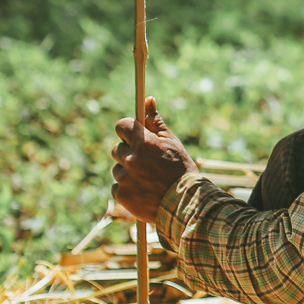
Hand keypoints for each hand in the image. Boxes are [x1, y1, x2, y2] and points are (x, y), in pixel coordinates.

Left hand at [111, 97, 193, 223]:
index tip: (134, 136)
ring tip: (149, 180)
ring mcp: (124, 178)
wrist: (185, 204)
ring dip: (128, 172)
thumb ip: (155, 121)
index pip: (121, 126)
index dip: (128, 130)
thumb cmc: (180, 169)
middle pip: (117, 149)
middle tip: (147, 163)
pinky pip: (117, 187)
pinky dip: (127, 189)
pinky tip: (144, 191)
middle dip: (129, 153)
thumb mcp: (171, 142)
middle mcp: (130, 159)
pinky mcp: (121, 195)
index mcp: (143, 142)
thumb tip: (148, 99)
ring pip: (118, 169)